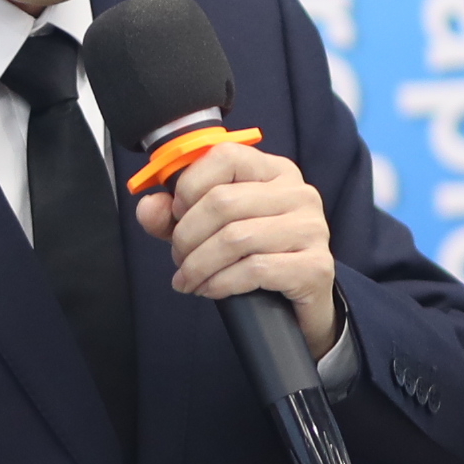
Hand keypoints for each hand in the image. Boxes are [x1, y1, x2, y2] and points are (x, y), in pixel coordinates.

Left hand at [133, 137, 340, 357]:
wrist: (299, 306)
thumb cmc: (255, 257)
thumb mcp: (209, 230)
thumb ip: (175, 215)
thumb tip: (148, 207)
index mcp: (274, 171)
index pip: (225, 156)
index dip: (190, 185)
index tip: (177, 214)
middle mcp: (298, 193)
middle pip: (223, 202)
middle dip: (187, 236)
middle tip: (179, 259)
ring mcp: (312, 228)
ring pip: (236, 238)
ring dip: (199, 264)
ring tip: (189, 279)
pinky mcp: (315, 266)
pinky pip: (255, 269)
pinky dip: (221, 283)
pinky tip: (211, 289)